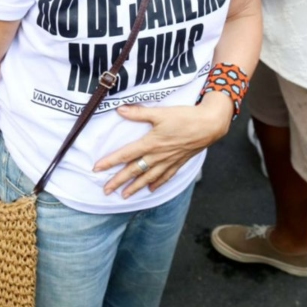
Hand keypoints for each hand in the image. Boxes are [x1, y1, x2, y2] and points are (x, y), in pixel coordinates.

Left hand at [94, 95, 231, 197]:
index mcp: (151, 143)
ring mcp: (168, 161)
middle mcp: (157, 155)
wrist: (210, 125)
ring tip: (124, 196)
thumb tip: (120, 109)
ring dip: (135, 187)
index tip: (96, 169)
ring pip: (148, 177)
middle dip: (118, 181)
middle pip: (134, 170)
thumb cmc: (186, 117)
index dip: (110, 162)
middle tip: (105, 191)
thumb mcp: (162, 112)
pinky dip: (157, 183)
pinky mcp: (179, 162)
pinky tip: (151, 189)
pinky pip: (166, 176)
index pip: (126, 154)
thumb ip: (140, 113)